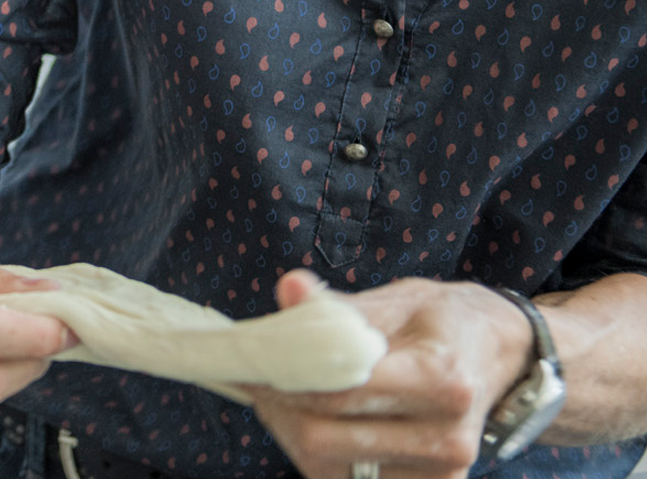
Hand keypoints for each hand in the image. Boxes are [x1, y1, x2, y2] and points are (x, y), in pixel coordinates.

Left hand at [250, 271, 536, 478]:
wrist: (503, 358)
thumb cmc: (443, 324)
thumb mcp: (395, 301)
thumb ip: (336, 307)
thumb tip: (288, 289)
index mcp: (441, 380)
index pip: (339, 390)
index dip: (281, 376)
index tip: (245, 361)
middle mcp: (446, 436)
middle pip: (324, 437)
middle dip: (276, 407)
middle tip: (255, 378)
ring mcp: (440, 471)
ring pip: (326, 464)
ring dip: (289, 431)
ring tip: (282, 395)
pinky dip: (316, 452)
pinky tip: (311, 419)